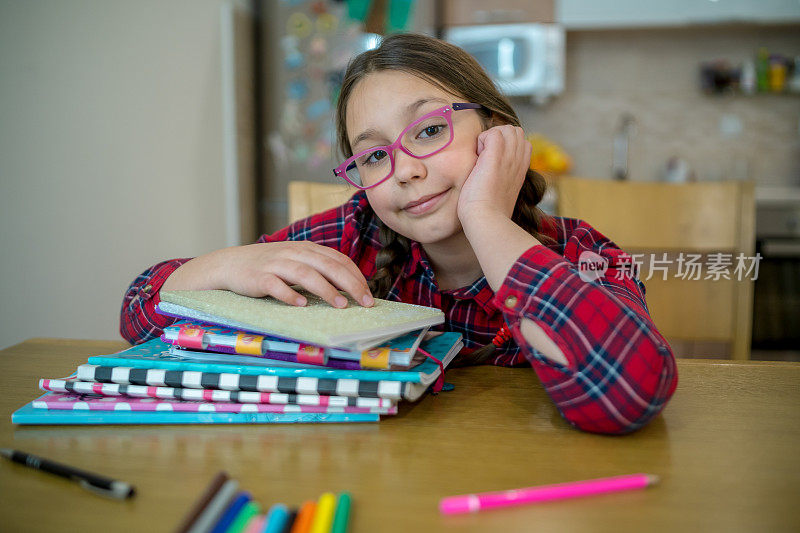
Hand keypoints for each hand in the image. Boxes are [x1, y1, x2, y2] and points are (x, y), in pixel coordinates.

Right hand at [165, 241, 373, 308]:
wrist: (230, 264)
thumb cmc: (269, 267)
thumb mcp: (296, 261)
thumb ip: (319, 269)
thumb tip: (349, 287)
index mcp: (307, 249)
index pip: (338, 260)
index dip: (356, 276)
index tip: (369, 295)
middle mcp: (294, 253)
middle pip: (327, 266)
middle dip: (350, 284)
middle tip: (365, 302)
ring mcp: (276, 264)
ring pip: (305, 274)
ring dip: (326, 289)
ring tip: (341, 305)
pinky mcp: (259, 277)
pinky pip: (276, 285)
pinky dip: (289, 294)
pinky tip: (302, 305)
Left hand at [457, 125, 531, 222]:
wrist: (486, 220)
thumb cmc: (487, 213)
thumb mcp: (500, 193)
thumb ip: (500, 179)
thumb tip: (488, 174)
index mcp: (521, 169)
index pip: (521, 142)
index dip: (505, 145)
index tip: (491, 161)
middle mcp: (518, 161)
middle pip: (515, 131)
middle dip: (498, 137)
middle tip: (484, 157)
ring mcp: (509, 158)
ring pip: (507, 128)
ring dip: (490, 137)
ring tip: (480, 157)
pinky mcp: (495, 158)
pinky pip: (493, 133)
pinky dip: (482, 140)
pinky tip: (477, 158)